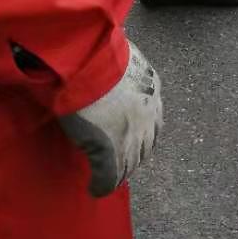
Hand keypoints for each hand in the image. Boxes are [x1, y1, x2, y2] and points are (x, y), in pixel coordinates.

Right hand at [59, 41, 162, 196]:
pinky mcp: (111, 149)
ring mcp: (132, 134)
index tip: (132, 141)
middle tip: (123, 165)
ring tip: (110, 177)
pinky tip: (95, 190)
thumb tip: (101, 62)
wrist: (85, 60)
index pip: (152, 120)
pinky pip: (109, 175)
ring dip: (120, 172)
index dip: (141, 134)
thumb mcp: (116, 55)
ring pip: (130, 163)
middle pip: (146, 145)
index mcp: (152, 88)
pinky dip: (102, 185)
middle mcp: (148, 114)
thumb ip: (117, 66)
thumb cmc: (94, 49)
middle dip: (135, 155)